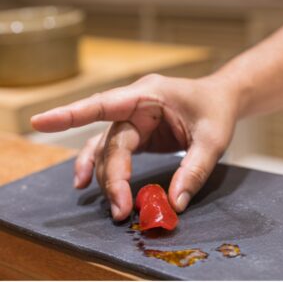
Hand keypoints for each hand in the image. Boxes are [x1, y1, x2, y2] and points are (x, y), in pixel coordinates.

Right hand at [31, 74, 237, 220]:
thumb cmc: (216, 110)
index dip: (72, 114)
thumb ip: (195, 169)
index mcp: (149, 94)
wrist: (221, 100)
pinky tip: (90, 184)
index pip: (106, 104)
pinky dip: (104, 170)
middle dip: (113, 176)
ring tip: (114, 205)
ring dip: (106, 178)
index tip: (41, 123)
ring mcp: (134, 120)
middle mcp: (135, 105)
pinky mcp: (137, 134)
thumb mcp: (213, 139)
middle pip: (112, 142)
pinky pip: (113, 152)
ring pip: (107, 150)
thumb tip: (175, 202)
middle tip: (122, 208)